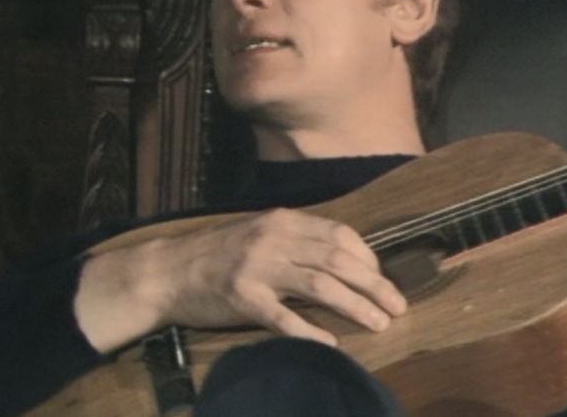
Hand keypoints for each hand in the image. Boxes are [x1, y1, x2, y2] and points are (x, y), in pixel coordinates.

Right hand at [75, 208, 406, 351]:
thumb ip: (299, 241)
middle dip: (374, 283)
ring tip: (379, 323)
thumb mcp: (262, 234)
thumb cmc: (220, 253)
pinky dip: (310, 331)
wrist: (168, 270)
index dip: (368, 258)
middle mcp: (274, 239)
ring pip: (319, 285)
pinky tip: (332, 345)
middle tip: (398, 305)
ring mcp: (257, 268)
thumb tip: (345, 259)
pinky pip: (282, 317)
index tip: (382, 279)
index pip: (339, 234)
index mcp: (283, 221)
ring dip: (354, 305)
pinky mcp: (241, 299)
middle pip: (337, 259)